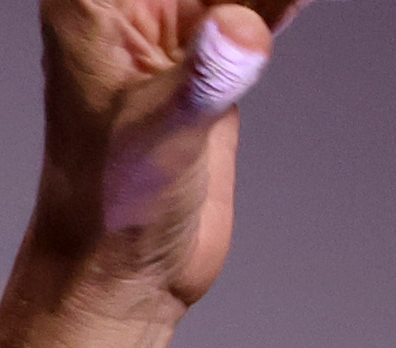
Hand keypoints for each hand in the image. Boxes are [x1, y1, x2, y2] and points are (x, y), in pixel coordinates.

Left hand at [0, 0, 300, 347]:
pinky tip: (302, 10)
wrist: (125, 272)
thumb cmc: (106, 212)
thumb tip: (237, 29)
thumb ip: (201, 79)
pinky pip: (267, 0)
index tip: (237, 11)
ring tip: (290, 10)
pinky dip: (290, 2)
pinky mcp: (217, 53)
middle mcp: (131, 5)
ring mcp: (178, 25)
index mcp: (94, 2)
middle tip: (273, 10)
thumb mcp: (158, 137)